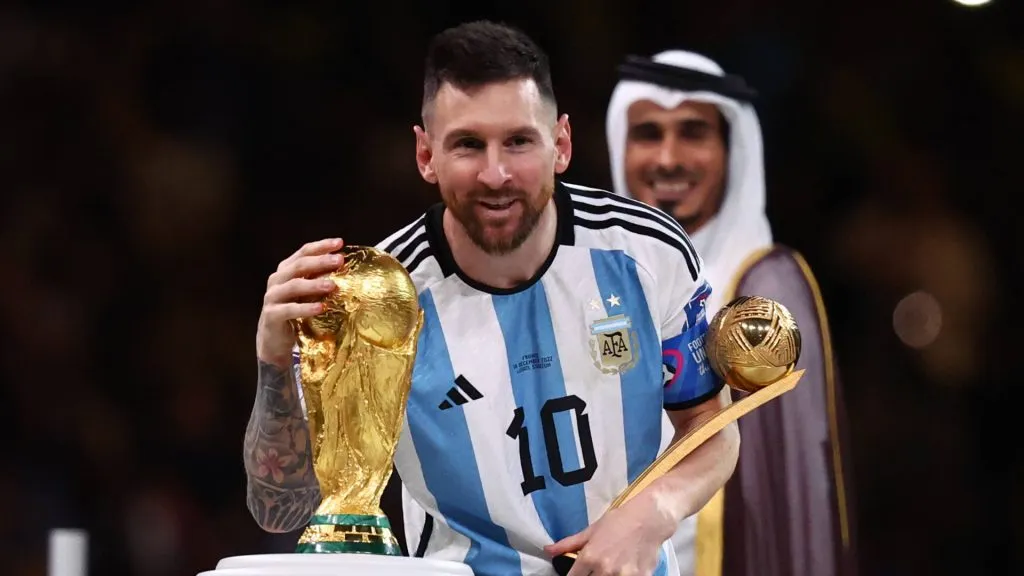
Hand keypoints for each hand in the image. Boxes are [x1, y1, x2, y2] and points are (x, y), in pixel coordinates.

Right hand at [257, 238, 344, 367]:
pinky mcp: (271, 314)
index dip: (321, 246)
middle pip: (299, 266)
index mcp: (287, 270)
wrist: (274, 340)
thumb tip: (346, 269)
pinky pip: (289, 309)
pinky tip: (321, 307)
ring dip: (314, 284)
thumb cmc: (295, 313)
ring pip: (293, 285)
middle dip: (321, 261)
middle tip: (339, 260)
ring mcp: (272, 297)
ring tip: (333, 285)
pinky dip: (306, 308)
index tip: (340, 243)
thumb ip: (320, 280)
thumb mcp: (308, 294)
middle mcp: (277, 280)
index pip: (304, 252)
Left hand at [544, 491, 677, 575]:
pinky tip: (622, 570)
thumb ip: (569, 544)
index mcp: (590, 558)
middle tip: (594, 570)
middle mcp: (605, 570)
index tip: (577, 574)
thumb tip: (548, 550)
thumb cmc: (619, 521)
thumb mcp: (592, 530)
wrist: (650, 519)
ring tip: (609, 568)